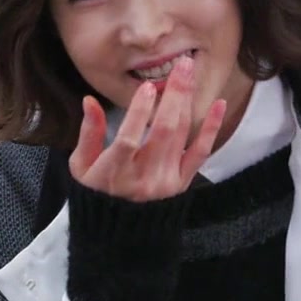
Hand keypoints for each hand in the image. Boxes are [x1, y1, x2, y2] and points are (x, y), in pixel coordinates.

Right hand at [69, 57, 226, 201]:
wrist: (120, 235)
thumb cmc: (96, 195)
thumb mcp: (81, 167)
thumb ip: (87, 134)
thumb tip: (89, 100)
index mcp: (114, 173)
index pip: (129, 139)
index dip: (139, 113)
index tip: (147, 88)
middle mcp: (143, 178)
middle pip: (163, 131)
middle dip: (174, 95)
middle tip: (182, 65)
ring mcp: (165, 182)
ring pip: (181, 135)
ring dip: (187, 101)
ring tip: (190, 72)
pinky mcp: (182, 184)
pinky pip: (200, 153)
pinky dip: (211, 128)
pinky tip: (218, 104)